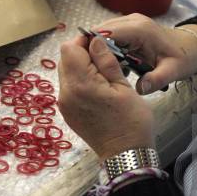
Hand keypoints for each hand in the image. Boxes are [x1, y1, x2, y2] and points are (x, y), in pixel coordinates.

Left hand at [58, 35, 154, 160]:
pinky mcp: (67, 112)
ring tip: (103, 74)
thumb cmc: (132, 120)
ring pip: (66, 72)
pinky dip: (80, 80)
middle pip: (65, 59)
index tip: (102, 44)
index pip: (70, 48)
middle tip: (105, 58)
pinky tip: (98, 88)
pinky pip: (68, 87)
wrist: (125, 154)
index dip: (84, 41)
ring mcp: (64, 104)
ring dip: (81, 67)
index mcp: (81, 84)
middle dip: (82, 53)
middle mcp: (66, 93)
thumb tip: (96, 40)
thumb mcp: (124, 86)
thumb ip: (106, 61)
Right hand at [93, 14, 196, 94]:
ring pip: (102, 33)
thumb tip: (139, 89)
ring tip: (96, 71)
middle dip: (91, 50)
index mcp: (140, 29)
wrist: (191, 47)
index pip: (106, 32)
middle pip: (100, 31)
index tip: (84, 65)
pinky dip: (104, 50)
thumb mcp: (173, 71)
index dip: (91, 46)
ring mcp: (129, 23)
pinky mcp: (128, 28)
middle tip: (87, 72)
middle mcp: (132, 21)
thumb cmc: (183, 58)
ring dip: (97, 51)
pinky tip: (107, 67)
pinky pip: (109, 37)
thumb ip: (157, 79)